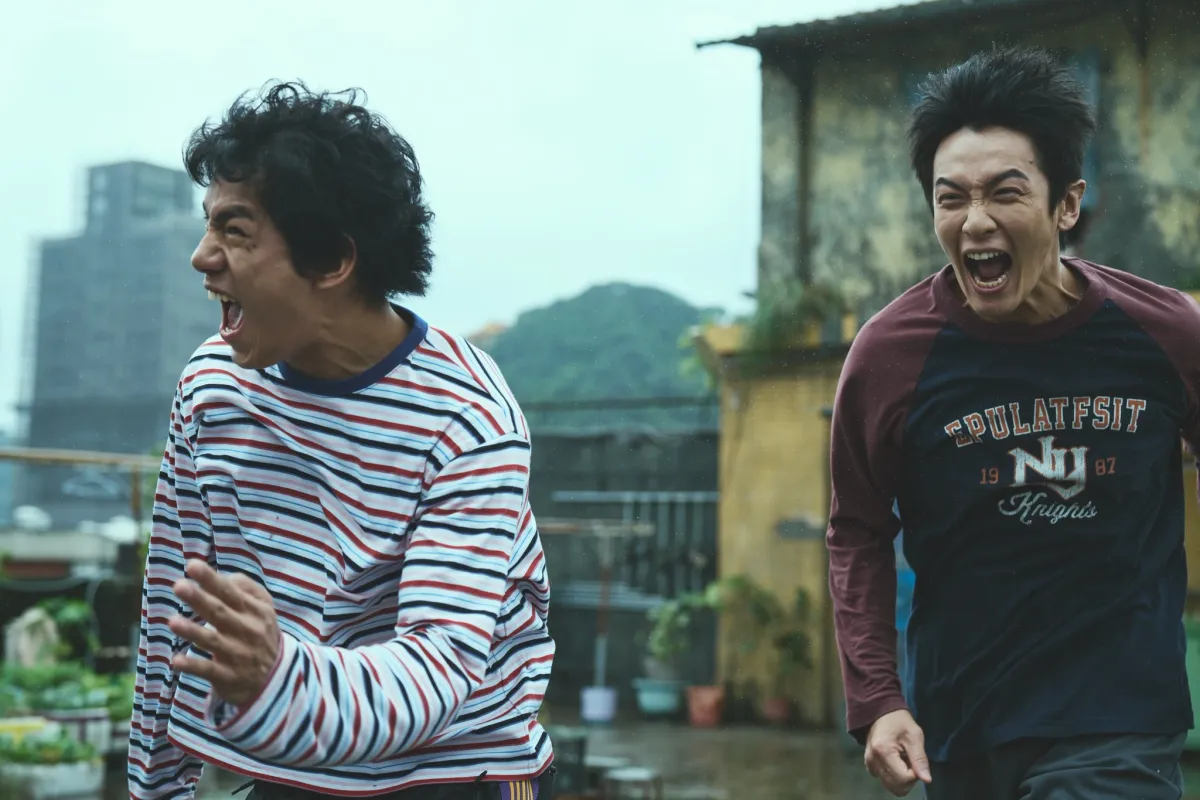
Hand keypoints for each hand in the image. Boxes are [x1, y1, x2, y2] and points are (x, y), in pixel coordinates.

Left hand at [168, 559, 280, 706]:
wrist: (275, 676)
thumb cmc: (259, 631)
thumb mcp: (262, 607)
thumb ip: (245, 588)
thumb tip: (221, 577)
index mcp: (256, 610)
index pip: (231, 592)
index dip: (212, 580)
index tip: (192, 566)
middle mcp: (249, 630)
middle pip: (221, 613)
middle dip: (199, 599)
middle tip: (179, 586)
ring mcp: (239, 655)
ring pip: (213, 641)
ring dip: (193, 632)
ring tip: (172, 621)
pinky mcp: (229, 677)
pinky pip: (209, 671)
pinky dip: (193, 666)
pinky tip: (176, 661)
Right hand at [864, 709, 931, 795]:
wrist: (880, 712)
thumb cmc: (899, 721)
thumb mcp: (914, 736)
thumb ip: (920, 759)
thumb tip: (927, 780)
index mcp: (883, 752)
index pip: (904, 779)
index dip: (915, 774)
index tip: (916, 760)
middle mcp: (873, 762)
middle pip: (897, 787)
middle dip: (909, 779)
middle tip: (911, 761)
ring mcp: (869, 765)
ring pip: (891, 786)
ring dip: (902, 779)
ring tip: (904, 761)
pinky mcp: (869, 766)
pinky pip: (885, 781)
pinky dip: (894, 776)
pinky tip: (896, 762)